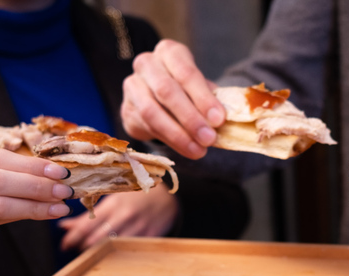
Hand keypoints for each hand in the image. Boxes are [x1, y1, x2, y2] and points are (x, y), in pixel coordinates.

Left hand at [58, 185, 178, 251]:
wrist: (167, 198)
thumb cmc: (135, 197)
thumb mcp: (112, 199)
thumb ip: (88, 213)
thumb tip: (64, 226)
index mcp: (113, 204)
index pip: (87, 224)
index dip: (73, 237)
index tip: (64, 245)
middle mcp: (124, 216)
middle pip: (97, 238)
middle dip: (82, 246)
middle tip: (73, 250)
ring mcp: (138, 227)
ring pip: (112, 245)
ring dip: (97, 251)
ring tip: (87, 253)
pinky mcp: (148, 237)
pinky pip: (128, 248)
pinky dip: (115, 253)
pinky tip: (108, 254)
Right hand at [121, 39, 224, 158]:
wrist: (159, 99)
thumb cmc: (186, 90)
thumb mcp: (201, 89)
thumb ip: (210, 100)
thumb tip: (222, 120)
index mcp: (169, 52)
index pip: (186, 72)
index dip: (203, 98)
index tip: (218, 119)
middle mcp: (147, 64)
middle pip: (166, 91)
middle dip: (190, 118)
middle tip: (209, 138)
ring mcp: (132, 86)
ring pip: (152, 112)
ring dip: (178, 134)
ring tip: (198, 150)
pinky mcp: (127, 110)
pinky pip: (147, 127)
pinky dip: (169, 141)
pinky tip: (187, 149)